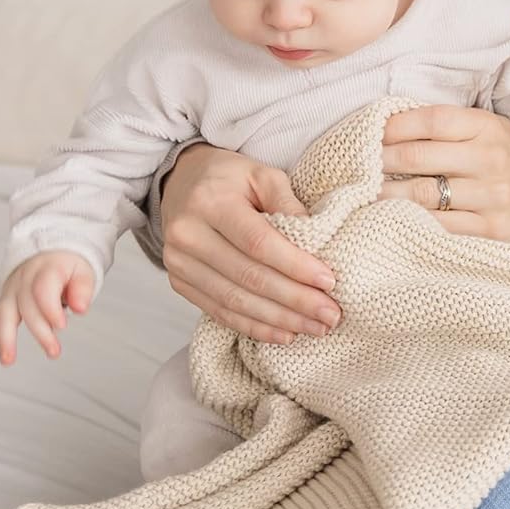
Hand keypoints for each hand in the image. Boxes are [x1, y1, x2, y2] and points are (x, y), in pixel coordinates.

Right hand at [0, 251, 93, 365]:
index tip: (61, 325)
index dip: (50, 309)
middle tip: (53, 351)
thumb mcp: (83, 271)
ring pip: (4, 314)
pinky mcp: (6, 301)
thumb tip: (80, 308)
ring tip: (7, 360)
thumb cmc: (67, 266)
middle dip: (40, 332)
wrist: (49, 253)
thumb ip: (83, 289)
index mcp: (45, 269)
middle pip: (27, 307)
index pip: (43, 290)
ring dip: (4, 338)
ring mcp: (12, 291)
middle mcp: (24, 280)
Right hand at [158, 144, 341, 343]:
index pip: (259, 242)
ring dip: (280, 319)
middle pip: (249, 277)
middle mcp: (188, 234)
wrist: (181, 183)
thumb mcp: (262, 175)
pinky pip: (219, 312)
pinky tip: (284, 333)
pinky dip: (254, 327)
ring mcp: (178, 262)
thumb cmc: (229, 178)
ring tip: (315, 328)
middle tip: (331, 315)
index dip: (295, 265)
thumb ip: (288, 203)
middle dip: (295, 300)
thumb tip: (317, 245)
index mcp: (210, 202)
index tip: (329, 282)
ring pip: (235, 301)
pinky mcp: (179, 283)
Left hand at [378, 105, 509, 255]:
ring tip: (363, 194)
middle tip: (354, 167)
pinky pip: (436, 227)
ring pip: (419, 196)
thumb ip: (451, 128)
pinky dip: (407, 224)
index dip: (390, 127)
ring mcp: (489, 197)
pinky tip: (388, 221)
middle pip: (415, 157)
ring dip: (383, 196)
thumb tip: (390, 125)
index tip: (367, 135)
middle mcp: (489, 159)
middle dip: (377, 163)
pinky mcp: (489, 231)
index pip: (427, 121)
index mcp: (487, 127)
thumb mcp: (493, 133)